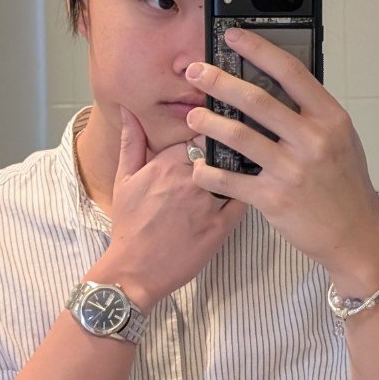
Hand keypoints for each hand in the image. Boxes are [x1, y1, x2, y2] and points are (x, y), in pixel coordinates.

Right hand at [90, 107, 246, 310]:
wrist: (134, 270)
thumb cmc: (129, 223)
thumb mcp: (124, 178)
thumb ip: (131, 141)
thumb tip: (128, 109)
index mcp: (167, 163)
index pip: (201, 131)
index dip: (211, 128)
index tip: (217, 127)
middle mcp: (190, 179)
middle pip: (221, 148)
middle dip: (229, 143)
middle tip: (241, 139)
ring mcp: (208, 203)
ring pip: (237, 170)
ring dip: (244, 163)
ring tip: (254, 157)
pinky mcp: (221, 227)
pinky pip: (244, 199)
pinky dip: (250, 189)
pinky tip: (253, 185)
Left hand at [184, 27, 378, 282]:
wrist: (356, 235)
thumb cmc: (346, 183)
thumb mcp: (341, 139)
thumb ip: (311, 113)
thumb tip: (273, 83)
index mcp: (331, 119)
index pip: (291, 73)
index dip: (259, 50)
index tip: (233, 36)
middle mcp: (313, 140)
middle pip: (258, 101)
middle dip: (220, 82)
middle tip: (196, 72)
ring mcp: (292, 170)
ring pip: (239, 136)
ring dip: (209, 122)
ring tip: (193, 116)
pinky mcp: (274, 199)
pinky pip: (230, 180)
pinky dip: (208, 172)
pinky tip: (198, 165)